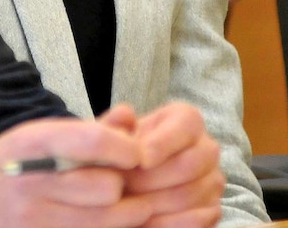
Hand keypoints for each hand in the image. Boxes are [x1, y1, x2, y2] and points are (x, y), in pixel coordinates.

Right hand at [0, 115, 152, 227]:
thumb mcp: (28, 138)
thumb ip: (81, 132)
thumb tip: (129, 115)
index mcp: (29, 143)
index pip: (90, 141)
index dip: (123, 147)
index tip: (136, 151)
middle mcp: (31, 180)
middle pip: (106, 188)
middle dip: (126, 186)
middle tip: (131, 183)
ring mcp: (34, 220)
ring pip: (105, 222)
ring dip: (125, 215)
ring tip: (128, 206)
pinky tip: (103, 222)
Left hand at [124, 103, 223, 227]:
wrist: (129, 180)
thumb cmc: (124, 152)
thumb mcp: (116, 134)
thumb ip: (116, 123)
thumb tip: (125, 113)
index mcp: (186, 119)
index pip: (186, 125)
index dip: (164, 143)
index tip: (141, 160)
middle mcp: (206, 148)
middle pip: (190, 164)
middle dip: (153, 177)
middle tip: (126, 185)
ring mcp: (213, 181)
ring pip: (191, 194)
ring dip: (156, 201)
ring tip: (129, 201)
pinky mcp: (213, 210)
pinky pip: (197, 220)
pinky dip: (168, 222)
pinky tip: (145, 220)